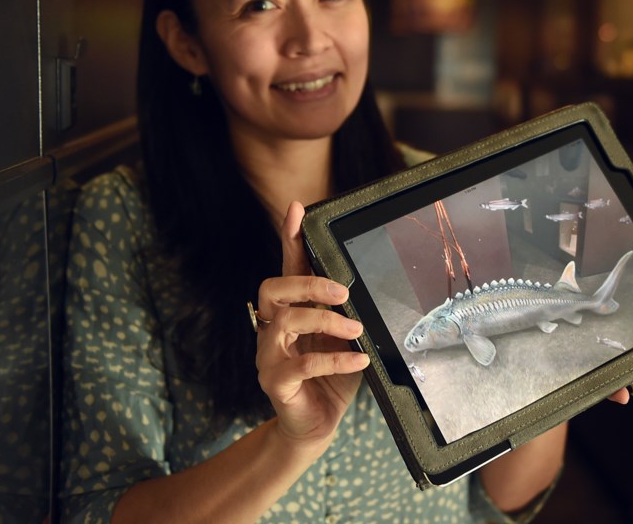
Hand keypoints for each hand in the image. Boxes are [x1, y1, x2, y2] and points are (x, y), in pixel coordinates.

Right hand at [254, 201, 369, 444]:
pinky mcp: (276, 383)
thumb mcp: (343, 336)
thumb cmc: (332, 375)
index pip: (285, 268)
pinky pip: (301, 364)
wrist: (318, 423)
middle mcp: (271, 329)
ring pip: (286, 322)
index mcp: (288, 312)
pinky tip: (359, 358)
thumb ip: (345, 311)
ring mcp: (268, 356)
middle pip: (273, 288)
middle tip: (342, 292)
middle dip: (308, 283)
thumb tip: (363, 284)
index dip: (289, 238)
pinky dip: (335, 358)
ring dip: (326, 321)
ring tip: (355, 329)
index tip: (297, 209)